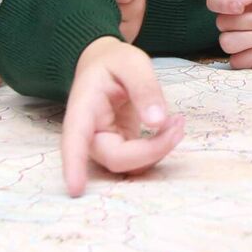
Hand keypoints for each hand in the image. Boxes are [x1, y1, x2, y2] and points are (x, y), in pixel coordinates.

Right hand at [60, 37, 183, 196]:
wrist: (107, 65)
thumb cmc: (114, 62)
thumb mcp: (132, 63)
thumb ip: (145, 89)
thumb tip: (157, 123)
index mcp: (83, 109)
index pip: (74, 141)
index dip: (74, 166)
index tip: (75, 189)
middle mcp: (89, 133)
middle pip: (116, 158)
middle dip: (151, 150)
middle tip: (178, 124)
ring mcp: (104, 143)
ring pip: (130, 164)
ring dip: (159, 150)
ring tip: (178, 122)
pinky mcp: (120, 147)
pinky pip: (139, 160)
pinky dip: (159, 148)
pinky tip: (172, 127)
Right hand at [205, 0, 251, 68]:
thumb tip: (232, 2)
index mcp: (237, 0)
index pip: (214, 1)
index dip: (222, 4)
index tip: (240, 6)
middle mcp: (234, 21)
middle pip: (222, 23)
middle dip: (250, 21)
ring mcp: (239, 41)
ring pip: (226, 42)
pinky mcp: (247, 59)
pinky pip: (236, 61)